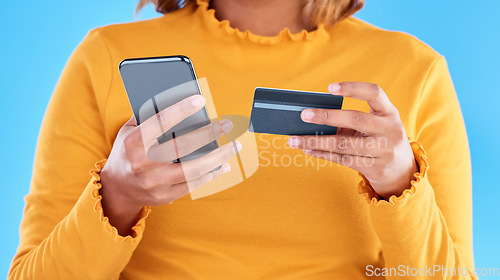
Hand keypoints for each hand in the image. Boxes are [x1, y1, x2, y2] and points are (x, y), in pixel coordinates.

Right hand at [100, 95, 240, 234]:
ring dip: (218, 157)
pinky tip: (224, 164)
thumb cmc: (127, 152)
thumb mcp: (128, 131)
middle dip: (208, 133)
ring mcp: (155, 183)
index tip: (200, 100)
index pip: (160, 123)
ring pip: (193, 170)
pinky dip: (211, 174)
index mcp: (134, 143)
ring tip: (235, 146)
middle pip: (182, 147)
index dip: (181, 110)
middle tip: (227, 124)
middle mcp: (143, 164)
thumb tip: (178, 99)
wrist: (116, 189)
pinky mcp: (165, 196)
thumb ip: (148, 116)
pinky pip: (194, 184)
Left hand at [288, 82, 417, 198]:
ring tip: (295, 139)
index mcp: (389, 112)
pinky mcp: (374, 167)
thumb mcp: (375, 125)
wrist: (402, 172)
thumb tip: (313, 118)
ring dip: (316, 141)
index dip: (353, 88)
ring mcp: (383, 150)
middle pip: (355, 119)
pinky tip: (307, 149)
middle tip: (304, 115)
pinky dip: (322, 154)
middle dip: (327, 117)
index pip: (374, 93)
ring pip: (344, 144)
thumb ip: (350, 119)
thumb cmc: (379, 140)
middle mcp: (389, 129)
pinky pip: (342, 159)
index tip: (330, 88)